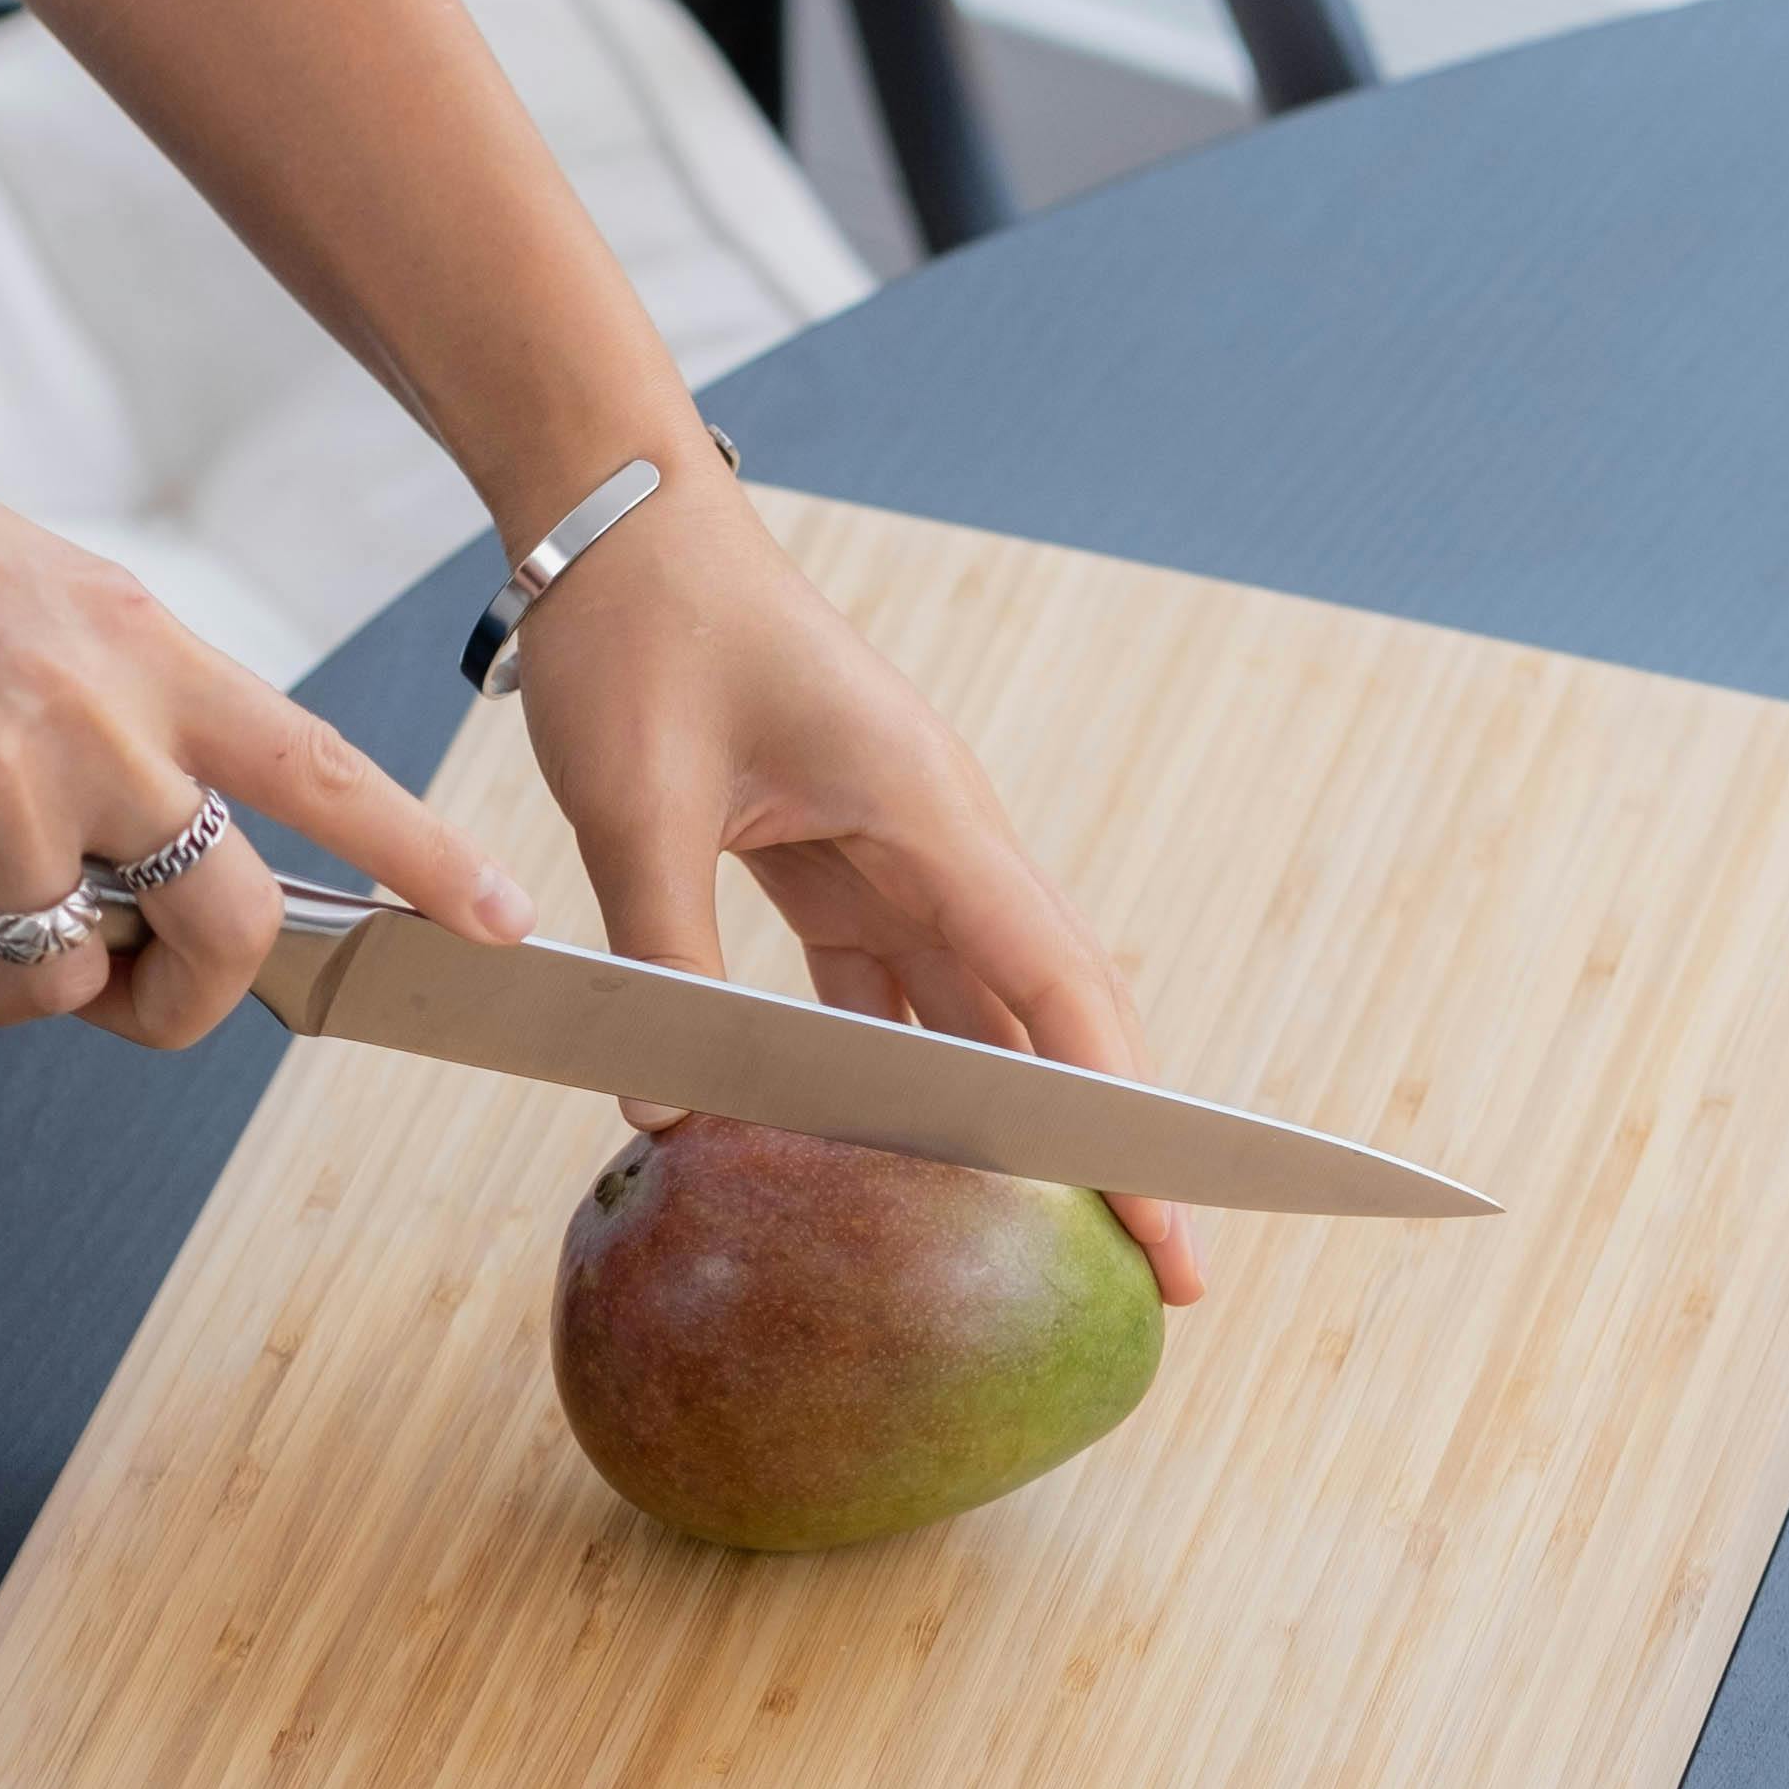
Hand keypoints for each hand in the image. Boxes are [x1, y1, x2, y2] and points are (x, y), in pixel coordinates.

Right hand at [0, 383, 527, 1043]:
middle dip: (181, 1004)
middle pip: (226, 926)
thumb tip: (108, 822)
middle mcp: (100, 723)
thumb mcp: (15, 581)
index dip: (428, 857)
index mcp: (141, 648)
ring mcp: (4, 788)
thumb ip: (91, 694)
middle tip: (110, 1000)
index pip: (326, 767)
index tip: (505, 921)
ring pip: (50, 975)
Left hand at [496, 470, 1206, 1303]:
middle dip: (1101, 1141)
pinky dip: (891, 1066)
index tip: (1168, 1221)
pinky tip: (884, 1155)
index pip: (1059, 992)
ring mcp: (894, 848)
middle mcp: (938, 837)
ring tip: (1030, 1239)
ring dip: (998, 1116)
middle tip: (1153, 1270)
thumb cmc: (642, 633)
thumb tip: (668, 1109)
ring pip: (973, 1005)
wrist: (620, 518)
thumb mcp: (638, 802)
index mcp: (929, 814)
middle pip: (1048, 1012)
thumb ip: (662, 954)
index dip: (1119, 1120)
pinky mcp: (837, 856)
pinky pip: (888, 981)